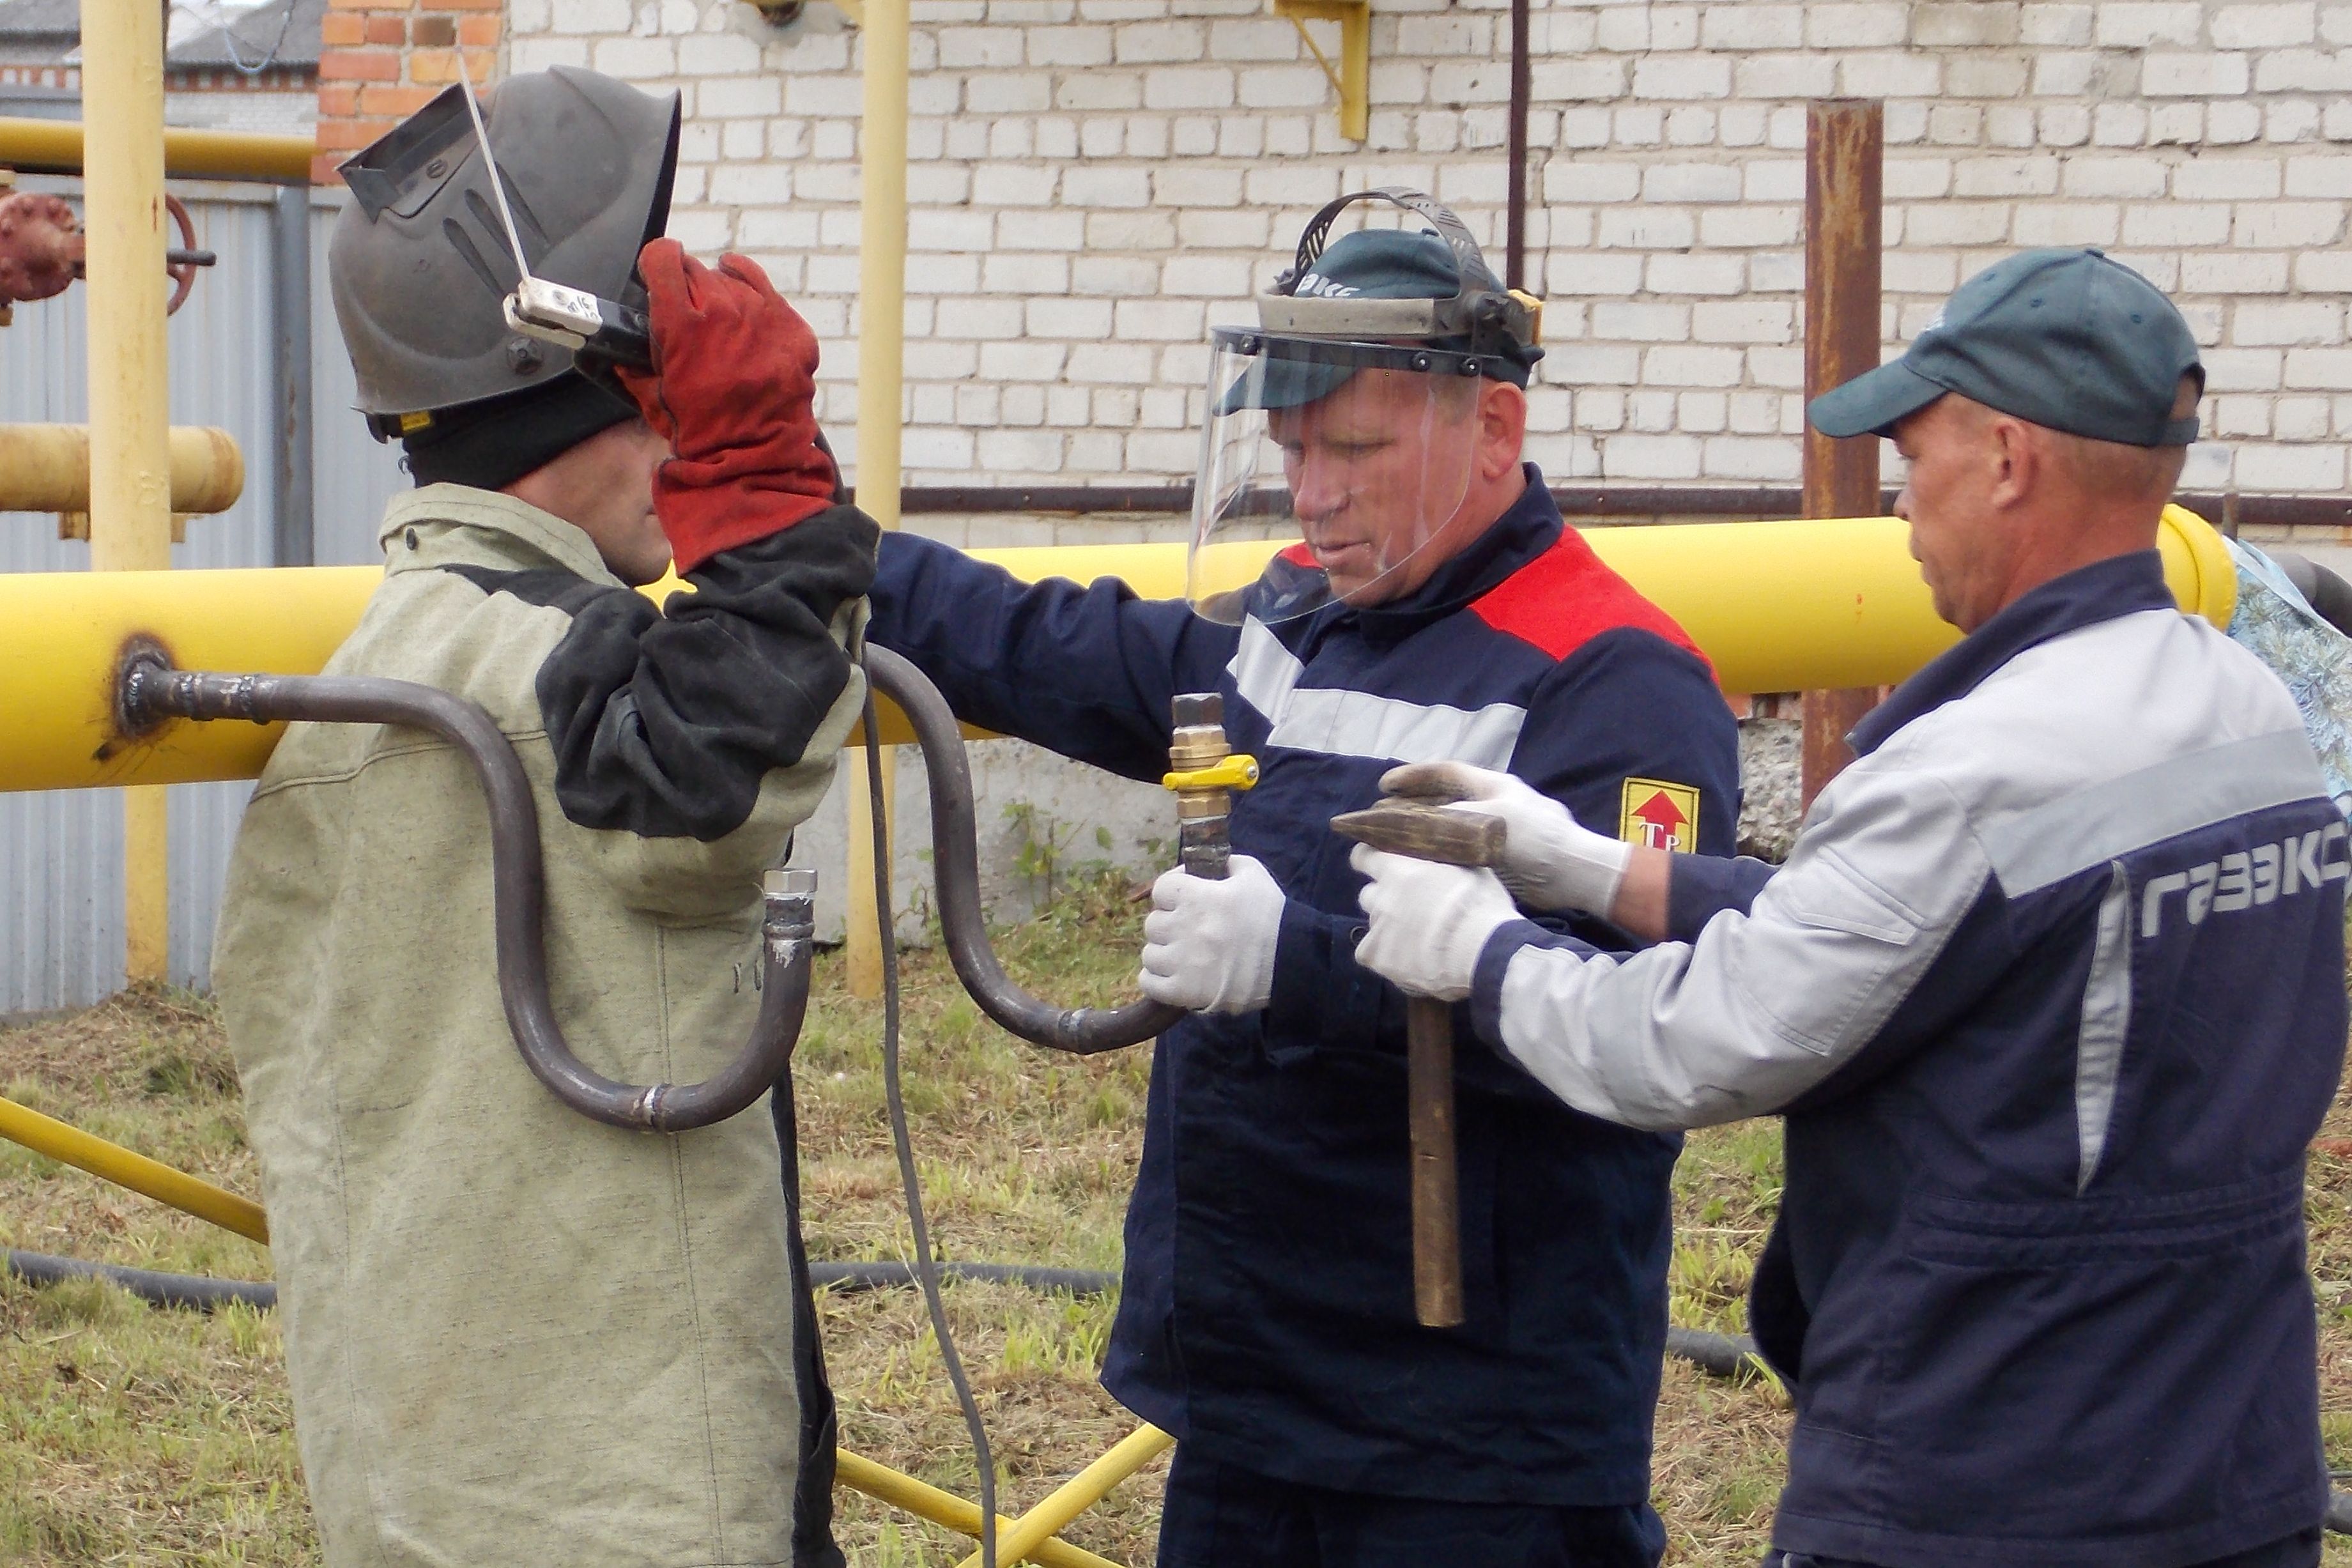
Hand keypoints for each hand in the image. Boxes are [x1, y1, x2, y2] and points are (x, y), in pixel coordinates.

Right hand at [615, 240, 838, 574]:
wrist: (754, 461)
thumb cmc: (699, 434)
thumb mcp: (652, 399)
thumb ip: (633, 368)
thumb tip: (617, 353)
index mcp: (680, 322)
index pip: (663, 259)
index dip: (656, 263)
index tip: (656, 272)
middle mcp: (723, 309)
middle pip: (697, 270)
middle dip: (688, 287)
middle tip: (688, 313)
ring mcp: (762, 317)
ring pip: (733, 280)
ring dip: (722, 294)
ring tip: (719, 323)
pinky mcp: (792, 329)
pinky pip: (767, 292)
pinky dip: (754, 295)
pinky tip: (747, 306)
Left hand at [1138, 854, 1283, 1013]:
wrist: (1291, 963)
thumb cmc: (1272, 916)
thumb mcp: (1253, 874)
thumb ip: (1225, 862)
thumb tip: (1203, 862)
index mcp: (1199, 897)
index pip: (1161, 889)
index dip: (1171, 893)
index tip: (1184, 899)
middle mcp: (1185, 928)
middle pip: (1153, 923)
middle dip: (1169, 925)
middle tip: (1188, 931)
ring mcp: (1182, 962)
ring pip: (1150, 954)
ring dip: (1164, 954)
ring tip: (1184, 956)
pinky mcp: (1184, 992)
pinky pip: (1150, 984)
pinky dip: (1157, 981)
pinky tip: (1174, 976)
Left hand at [1350, 843, 1518, 1001]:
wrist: (1482, 953)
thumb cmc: (1480, 906)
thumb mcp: (1469, 870)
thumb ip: (1446, 864)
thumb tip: (1444, 861)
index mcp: (1399, 871)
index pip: (1364, 857)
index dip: (1367, 859)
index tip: (1374, 861)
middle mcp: (1382, 899)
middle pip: (1368, 895)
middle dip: (1383, 898)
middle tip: (1407, 906)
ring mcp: (1378, 931)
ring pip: (1374, 925)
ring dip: (1389, 928)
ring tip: (1415, 939)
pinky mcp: (1379, 960)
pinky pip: (1372, 954)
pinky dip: (1386, 956)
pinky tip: (1406, 959)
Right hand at [1382, 760, 1630, 917]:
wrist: (1575, 871)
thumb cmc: (1535, 838)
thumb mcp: (1487, 822)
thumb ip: (1448, 822)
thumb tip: (1411, 826)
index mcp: (1493, 786)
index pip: (1446, 772)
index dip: (1414, 777)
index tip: (1385, 785)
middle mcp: (1494, 803)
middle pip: (1447, 797)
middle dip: (1415, 803)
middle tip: (1385, 814)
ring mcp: (1499, 829)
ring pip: (1453, 824)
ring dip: (1427, 829)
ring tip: (1400, 839)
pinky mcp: (1504, 856)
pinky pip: (1465, 849)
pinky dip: (1444, 852)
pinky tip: (1429, 863)